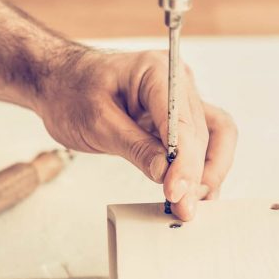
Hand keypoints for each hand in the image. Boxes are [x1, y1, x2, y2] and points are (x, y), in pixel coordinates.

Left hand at [35, 46, 236, 219]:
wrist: (61, 82)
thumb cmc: (72, 91)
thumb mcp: (96, 122)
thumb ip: (134, 147)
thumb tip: (166, 173)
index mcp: (157, 70)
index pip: (183, 121)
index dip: (186, 161)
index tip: (177, 192)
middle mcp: (178, 81)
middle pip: (206, 130)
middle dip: (198, 173)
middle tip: (184, 208)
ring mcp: (181, 98)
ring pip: (217, 135)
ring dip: (210, 170)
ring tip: (194, 202)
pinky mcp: (178, 118)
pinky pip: (203, 141)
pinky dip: (201, 167)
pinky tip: (192, 191)